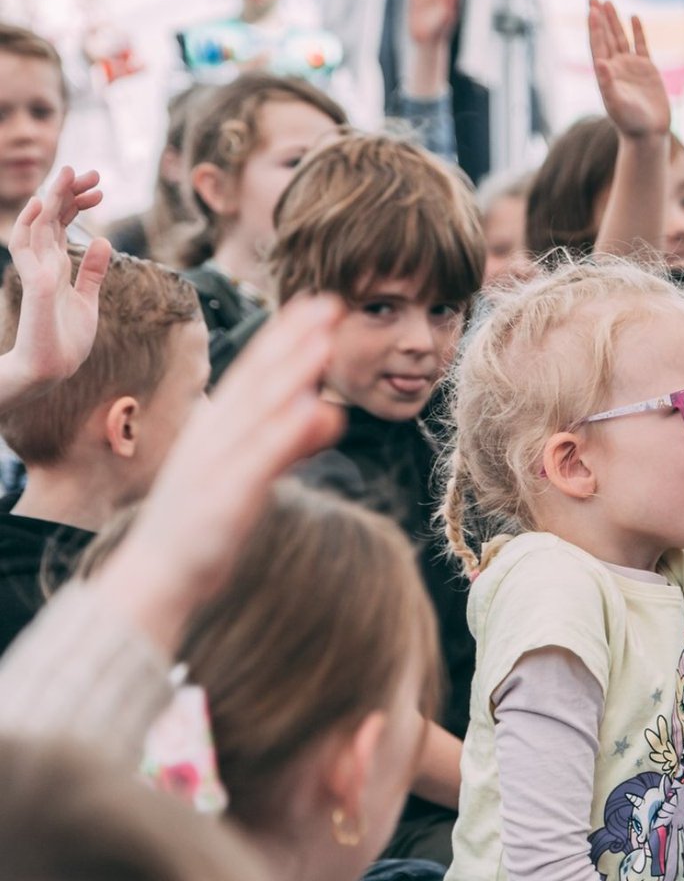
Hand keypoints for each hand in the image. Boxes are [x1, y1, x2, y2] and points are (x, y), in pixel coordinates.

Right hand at [0, 166, 109, 409]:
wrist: (51, 369)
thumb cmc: (65, 340)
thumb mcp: (87, 300)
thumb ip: (92, 271)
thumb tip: (102, 239)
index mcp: (56, 266)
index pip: (63, 224)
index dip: (78, 203)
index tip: (101, 189)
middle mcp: (44, 263)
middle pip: (52, 217)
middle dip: (70, 192)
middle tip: (93, 172)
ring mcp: (36, 270)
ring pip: (39, 223)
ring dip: (53, 197)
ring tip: (69, 173)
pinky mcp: (34, 282)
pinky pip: (27, 246)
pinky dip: (32, 223)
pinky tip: (43, 203)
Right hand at [94, 294, 346, 651]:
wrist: (155, 578)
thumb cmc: (202, 526)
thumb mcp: (250, 475)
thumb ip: (289, 443)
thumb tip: (326, 411)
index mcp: (217, 429)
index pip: (254, 372)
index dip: (286, 336)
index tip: (318, 304)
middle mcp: (215, 437)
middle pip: (259, 379)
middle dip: (294, 338)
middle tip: (330, 302)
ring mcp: (219, 464)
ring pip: (262, 410)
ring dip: (294, 372)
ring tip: (326, 340)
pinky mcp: (228, 497)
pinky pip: (263, 459)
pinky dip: (290, 432)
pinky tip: (319, 409)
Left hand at [589, 0, 670, 140]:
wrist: (648, 134)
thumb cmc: (630, 123)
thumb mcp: (616, 103)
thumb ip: (607, 83)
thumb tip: (599, 63)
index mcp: (606, 75)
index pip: (598, 45)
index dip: (595, 27)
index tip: (592, 9)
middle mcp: (617, 68)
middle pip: (606, 37)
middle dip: (600, 17)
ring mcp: (631, 68)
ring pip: (621, 38)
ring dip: (614, 20)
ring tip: (608, 1)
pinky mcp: (647, 70)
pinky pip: (641, 45)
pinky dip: (637, 31)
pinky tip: (633, 17)